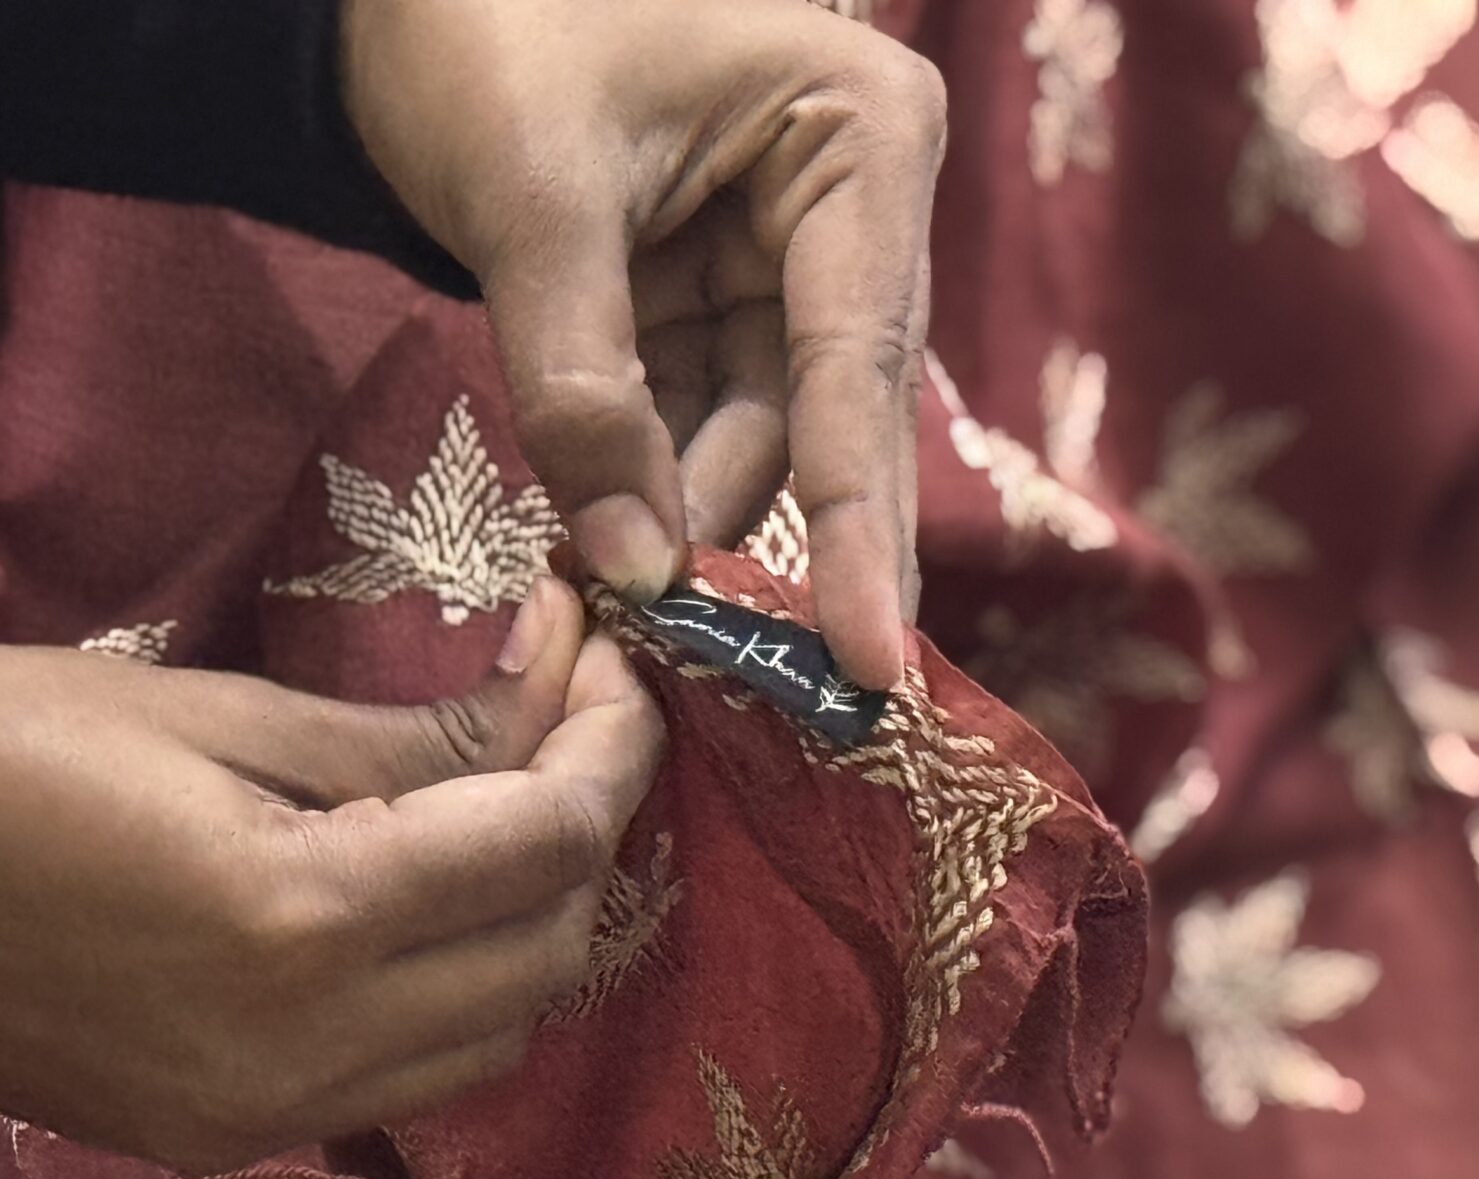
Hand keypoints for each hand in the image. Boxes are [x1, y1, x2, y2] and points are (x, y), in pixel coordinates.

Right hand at [0, 583, 663, 1172]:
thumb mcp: (211, 715)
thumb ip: (409, 729)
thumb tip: (558, 682)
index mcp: (301, 919)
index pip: (546, 843)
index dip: (614, 750)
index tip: (625, 671)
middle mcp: (307, 1044)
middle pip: (550, 948)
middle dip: (586, 834)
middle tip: (578, 727)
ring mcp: (268, 1111)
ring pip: (503, 1030)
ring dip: (536, 922)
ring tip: (514, 809)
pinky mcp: (229, 1140)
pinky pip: (415, 1076)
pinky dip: (461, 994)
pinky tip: (434, 908)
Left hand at [341, 0, 945, 689]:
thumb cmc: (479, 27)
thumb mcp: (530, 200)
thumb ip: (585, 391)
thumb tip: (641, 570)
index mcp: (860, 137)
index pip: (859, 359)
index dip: (860, 523)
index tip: (868, 656)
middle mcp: (860, 204)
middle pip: (837, 413)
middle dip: (777, 539)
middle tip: (767, 682)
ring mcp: (798, 260)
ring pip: (768, 436)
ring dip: (696, 520)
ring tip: (627, 601)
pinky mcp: (729, 300)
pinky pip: (706, 422)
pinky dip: (657, 489)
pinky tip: (618, 550)